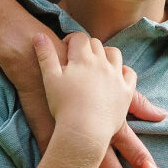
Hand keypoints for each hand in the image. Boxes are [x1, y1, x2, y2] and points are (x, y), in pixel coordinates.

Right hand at [12, 37, 165, 167]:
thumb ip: (134, 101)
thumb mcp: (104, 82)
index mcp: (105, 115)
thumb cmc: (71, 66)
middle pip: (109, 166)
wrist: (33, 54)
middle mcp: (89, 127)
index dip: (140, 165)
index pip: (128, 145)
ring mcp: (66, 135)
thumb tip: (161, 115)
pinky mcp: (47, 138)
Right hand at [36, 33, 135, 150]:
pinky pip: (129, 73)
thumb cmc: (63, 106)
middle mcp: (102, 63)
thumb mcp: (49, 79)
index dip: (71, 40)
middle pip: (96, 44)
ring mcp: (116, 77)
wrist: (84, 131)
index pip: (79, 38)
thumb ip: (45, 55)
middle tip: (77, 58)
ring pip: (114, 54)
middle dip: (87, 47)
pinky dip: (123, 70)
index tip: (65, 48)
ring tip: (97, 64)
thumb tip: (38, 35)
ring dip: (106, 54)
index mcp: (83, 59)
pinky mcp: (126, 92)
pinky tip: (115, 76)